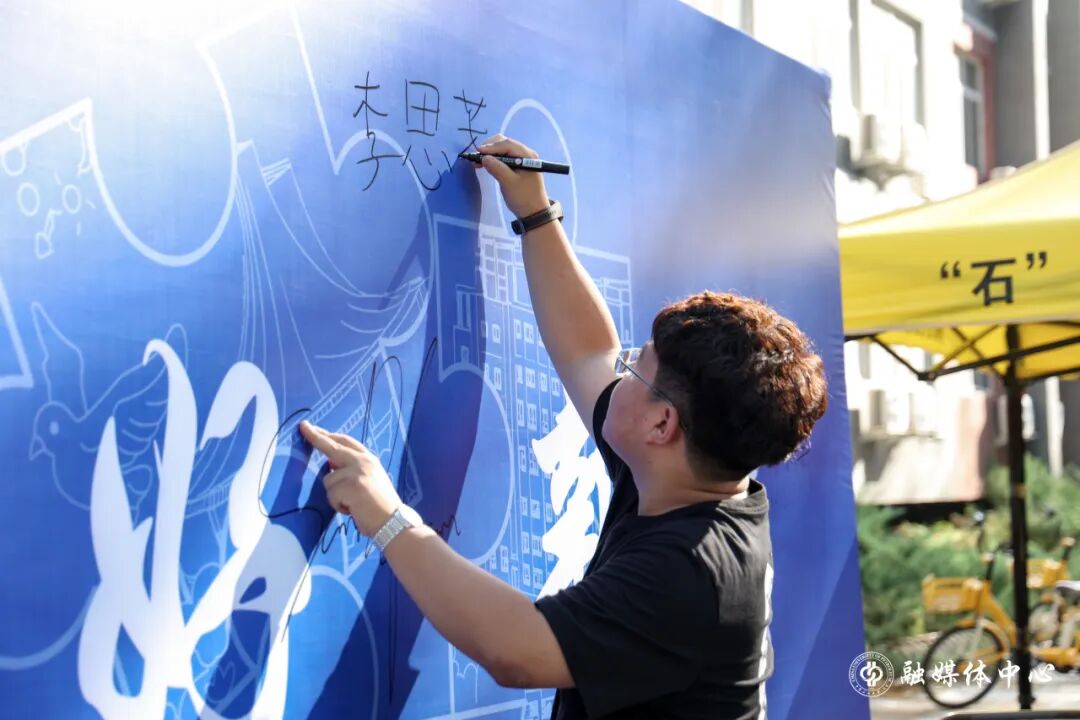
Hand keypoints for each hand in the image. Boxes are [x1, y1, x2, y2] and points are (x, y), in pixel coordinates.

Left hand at [298, 420, 401, 536]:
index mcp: (369, 459)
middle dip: (315, 436)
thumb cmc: (381, 505)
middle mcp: (363, 461)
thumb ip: (351, 469)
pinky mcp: (351, 486)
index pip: (345, 441)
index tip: (314, 428)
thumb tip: (330, 463)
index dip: (328, 434)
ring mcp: (357, 472)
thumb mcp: (369, 480)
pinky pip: (331, 495)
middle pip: (332, 446)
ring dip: (335, 495)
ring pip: (328, 480)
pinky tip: (353, 510)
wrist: (393, 521)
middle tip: (303, 427)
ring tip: (352, 504)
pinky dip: (338, 506)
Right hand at [471, 134, 550, 218]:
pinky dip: (494, 159)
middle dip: (489, 148)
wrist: (533, 212)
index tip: (477, 152)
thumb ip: (497, 168)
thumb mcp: (509, 183)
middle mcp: (526, 154)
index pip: (507, 144)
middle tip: (476, 156)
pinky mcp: (517, 166)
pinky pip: (504, 158)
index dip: (491, 147)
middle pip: (505, 143)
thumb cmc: (523, 197)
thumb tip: (484, 157)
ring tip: (478, 161)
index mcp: (527, 155)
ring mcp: (522, 159)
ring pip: (503, 150)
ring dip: (490, 154)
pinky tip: (485, 164)